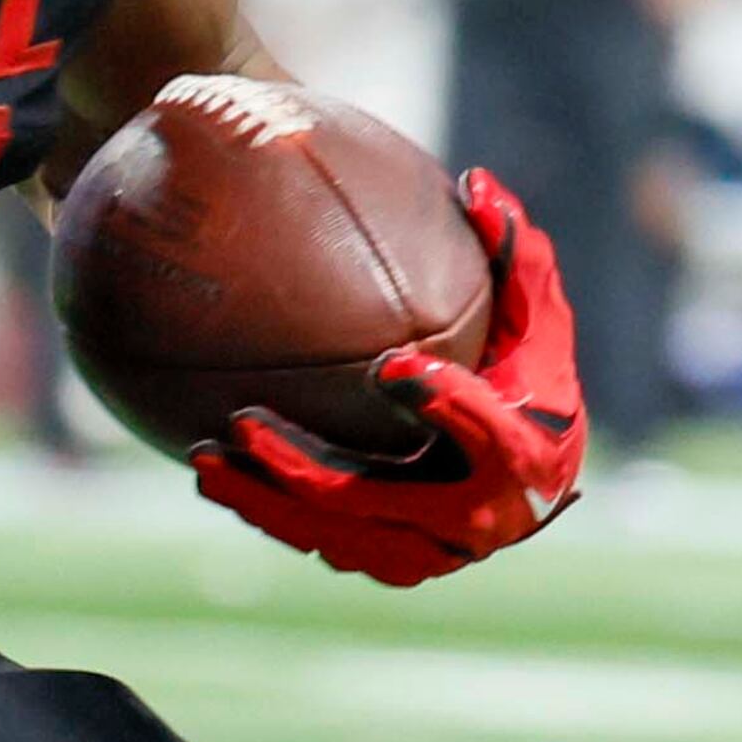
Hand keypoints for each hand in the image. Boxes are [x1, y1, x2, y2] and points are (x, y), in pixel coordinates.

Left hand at [190, 167, 585, 585]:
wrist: (533, 471)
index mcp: (527, 461)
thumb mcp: (537, 316)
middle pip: (382, 508)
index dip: (450, 408)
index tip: (394, 367)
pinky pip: (320, 540)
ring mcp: (429, 552)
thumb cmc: (530, 376)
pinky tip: (209, 469)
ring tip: (204, 459)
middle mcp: (479, 524)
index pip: (495, 441)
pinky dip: (267, 511)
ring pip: (337, 538)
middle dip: (308, 474)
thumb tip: (478, 183)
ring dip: (267, 503)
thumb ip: (517, 255)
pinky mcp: (389, 559)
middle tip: (244, 426)